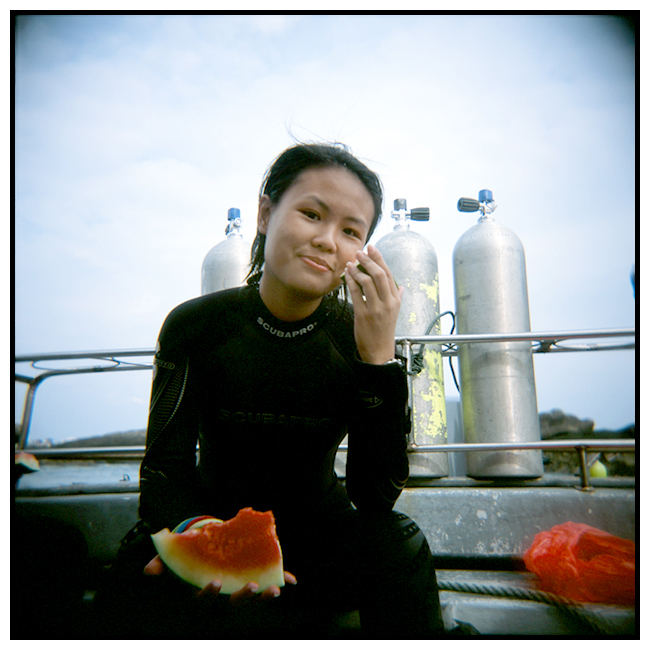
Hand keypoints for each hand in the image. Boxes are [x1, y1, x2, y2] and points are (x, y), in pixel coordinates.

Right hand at [144, 555, 296, 606]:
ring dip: (264, 595)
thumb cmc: (189, 552)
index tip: (214, 582)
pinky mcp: (255, 576)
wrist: (208, 544)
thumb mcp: (174, 557)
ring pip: (252, 597)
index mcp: (203, 590)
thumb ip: (162, 563)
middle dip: (242, 598)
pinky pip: (268, 580)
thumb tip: (148, 571)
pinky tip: (292, 580)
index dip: (209, 594)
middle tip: (250, 587)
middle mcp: (223, 595)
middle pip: (232, 604)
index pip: (205, 600)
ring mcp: (239, 587)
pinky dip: (281, 579)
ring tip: (274, 590)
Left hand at [345, 245, 403, 364]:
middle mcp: (388, 302)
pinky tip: (346, 275)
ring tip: (351, 262)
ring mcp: (376, 308)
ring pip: (367, 282)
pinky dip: (350, 281)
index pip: (388, 274)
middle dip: (368, 260)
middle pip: (379, 274)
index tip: (371, 248)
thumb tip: (399, 286)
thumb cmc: (384, 331)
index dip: (379, 259)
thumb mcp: (394, 313)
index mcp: (395, 299)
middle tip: (359, 252)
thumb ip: (396, 297)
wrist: (379, 351)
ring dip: (357, 270)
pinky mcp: (363, 314)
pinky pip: (356, 293)